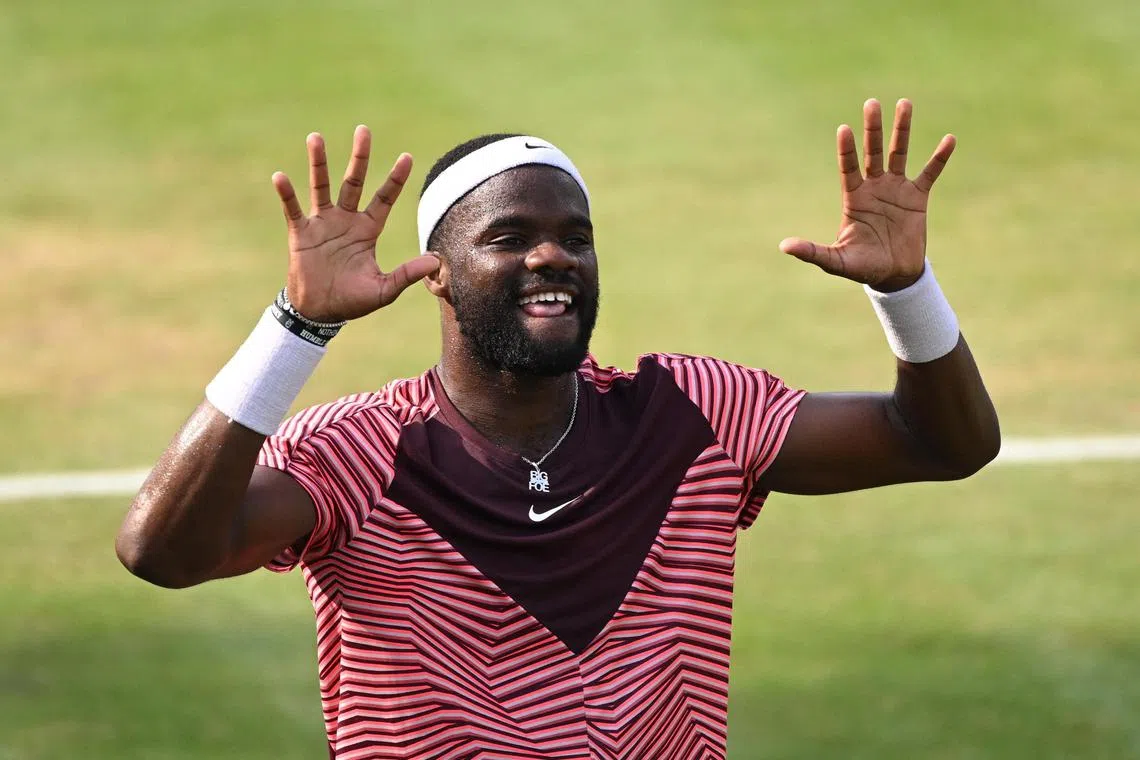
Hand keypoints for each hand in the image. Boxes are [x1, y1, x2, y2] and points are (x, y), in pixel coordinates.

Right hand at [272, 126, 440, 321]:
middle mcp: (346, 220)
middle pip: (354, 182)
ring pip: (321, 186)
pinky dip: (286, 194)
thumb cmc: (353, 301)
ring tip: (315, 137)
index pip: (384, 199)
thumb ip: (408, 274)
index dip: (395, 179)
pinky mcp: (300, 233)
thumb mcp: (384, 290)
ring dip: (319, 163)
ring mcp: (322, 224)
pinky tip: (281, 177)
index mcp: (367, 230)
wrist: (320, 312)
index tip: (407, 157)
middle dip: (360, 158)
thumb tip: (436, 261)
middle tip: (364, 131)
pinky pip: (293, 209)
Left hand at [779, 99, 955, 291]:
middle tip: (871, 104)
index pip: (848, 167)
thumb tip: (784, 247)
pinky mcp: (917, 198)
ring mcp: (896, 189)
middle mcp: (874, 187)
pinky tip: (949, 139)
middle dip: (872, 129)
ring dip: (902, 130)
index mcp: (854, 198)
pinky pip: (930, 173)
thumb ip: (812, 252)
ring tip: (904, 103)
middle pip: (872, 152)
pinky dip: (939, 157)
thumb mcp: (836, 260)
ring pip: (898, 153)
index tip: (844, 128)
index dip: (847, 149)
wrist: (893, 275)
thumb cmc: (862, 267)